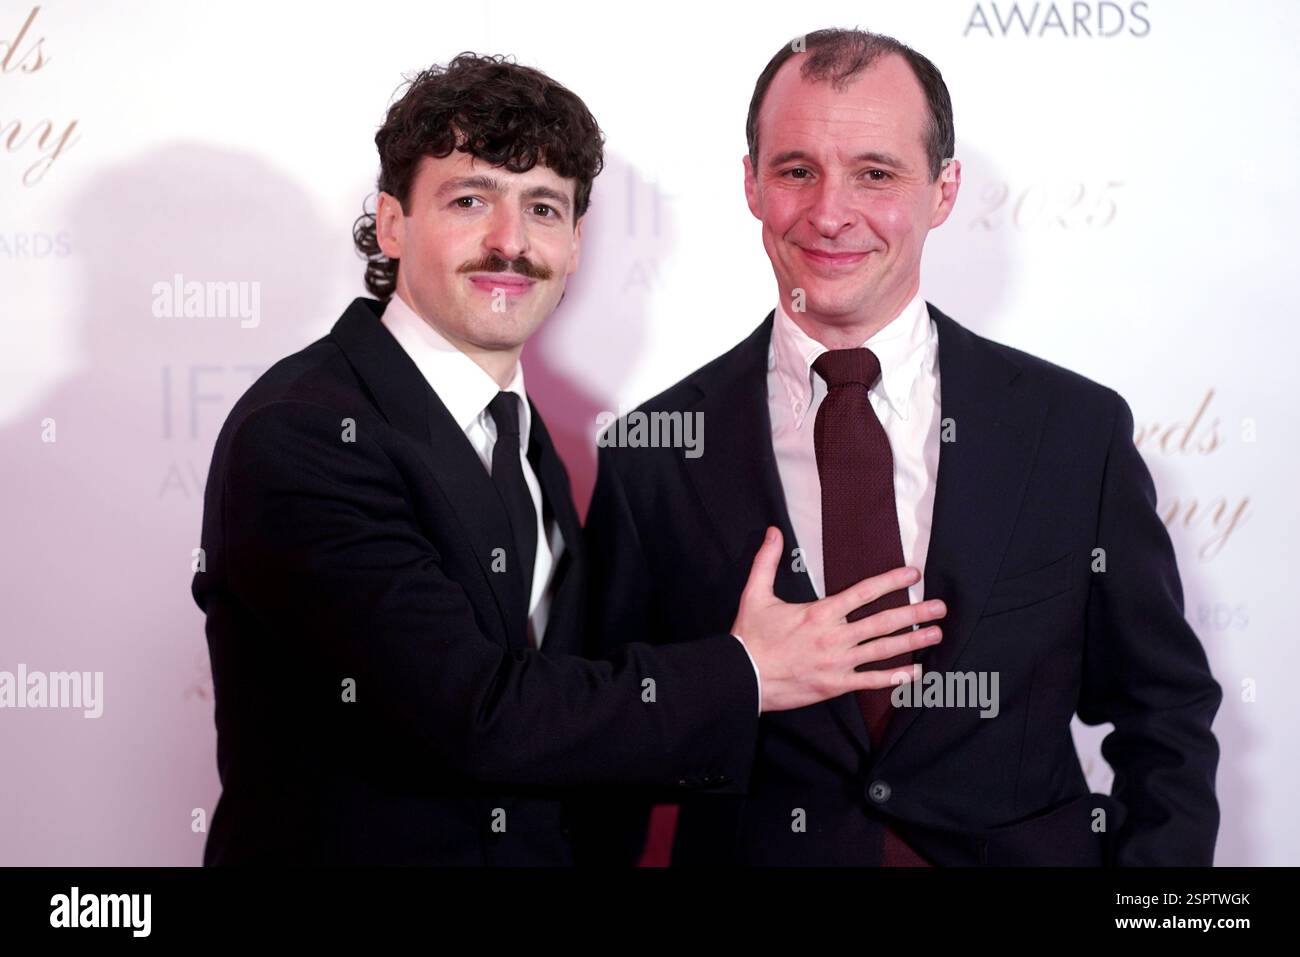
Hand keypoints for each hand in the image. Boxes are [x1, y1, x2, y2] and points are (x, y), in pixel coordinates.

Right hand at [731, 527, 945, 712]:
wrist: (744, 676)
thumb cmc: (751, 637)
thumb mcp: (755, 594)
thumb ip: (767, 561)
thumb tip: (774, 531)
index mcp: (820, 612)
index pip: (863, 592)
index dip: (891, 582)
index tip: (913, 575)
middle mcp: (834, 636)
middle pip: (883, 622)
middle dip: (915, 613)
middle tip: (940, 607)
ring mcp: (838, 663)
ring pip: (883, 650)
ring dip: (913, 641)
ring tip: (936, 633)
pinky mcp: (835, 685)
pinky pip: (870, 681)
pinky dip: (894, 677)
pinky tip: (915, 672)